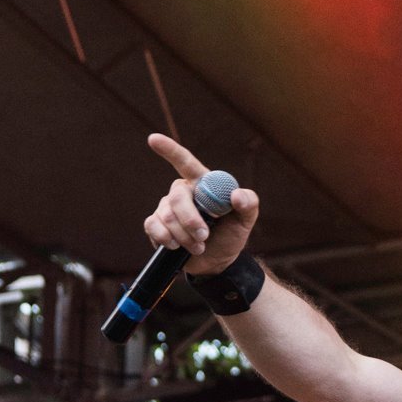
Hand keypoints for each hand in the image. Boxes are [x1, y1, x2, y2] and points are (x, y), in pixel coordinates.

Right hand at [145, 135, 260, 277]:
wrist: (217, 262)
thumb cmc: (230, 235)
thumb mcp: (245, 221)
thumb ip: (249, 204)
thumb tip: (236, 195)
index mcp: (201, 184)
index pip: (185, 162)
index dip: (170, 150)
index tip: (153, 139)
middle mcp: (182, 192)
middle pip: (177, 198)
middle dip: (191, 220)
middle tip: (204, 237)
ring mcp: (166, 208)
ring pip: (167, 216)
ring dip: (184, 236)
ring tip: (198, 246)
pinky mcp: (156, 225)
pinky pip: (153, 226)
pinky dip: (166, 239)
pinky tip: (176, 247)